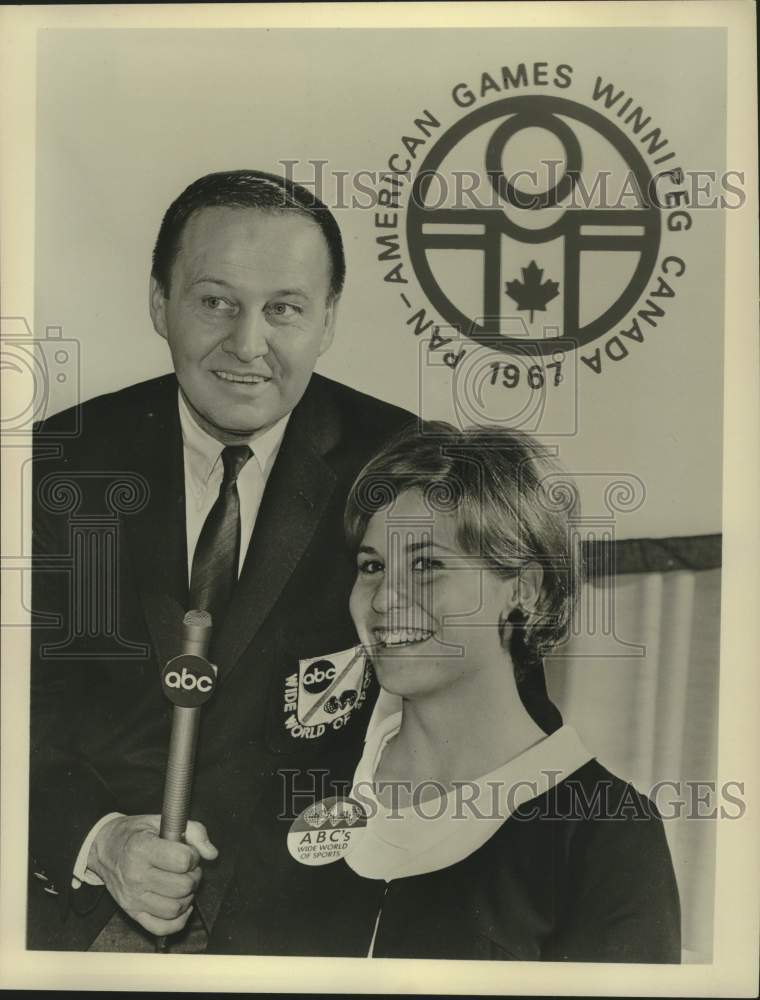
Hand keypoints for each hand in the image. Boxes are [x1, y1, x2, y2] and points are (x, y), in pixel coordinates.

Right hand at [88, 814, 217, 934]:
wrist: (104, 848)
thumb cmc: (134, 833)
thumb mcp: (161, 821)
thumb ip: (193, 831)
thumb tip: (211, 853)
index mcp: (141, 849)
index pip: (182, 861)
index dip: (192, 855)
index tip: (187, 851)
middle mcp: (135, 876)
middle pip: (182, 887)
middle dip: (193, 876)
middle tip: (187, 868)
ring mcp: (133, 898)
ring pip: (175, 909)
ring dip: (187, 897)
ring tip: (182, 883)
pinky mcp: (132, 913)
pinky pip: (161, 928)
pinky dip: (177, 921)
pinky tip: (180, 905)